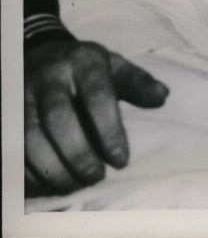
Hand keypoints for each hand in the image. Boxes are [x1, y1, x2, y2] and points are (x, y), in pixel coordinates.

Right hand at [25, 38, 168, 195]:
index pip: (97, 95)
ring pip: (30, 137)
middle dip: (78, 154)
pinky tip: (49, 185)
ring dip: (52, 168)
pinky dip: (30, 172)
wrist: (42, 53)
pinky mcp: (8, 113)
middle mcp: (50, 76)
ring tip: (74, 185)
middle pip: (59, 119)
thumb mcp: (114, 66)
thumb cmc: (86, 67)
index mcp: (83, 61)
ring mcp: (24, 94)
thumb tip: (162, 97)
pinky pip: (13, 148)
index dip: (109, 130)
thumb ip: (137, 82)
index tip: (121, 160)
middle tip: (96, 176)